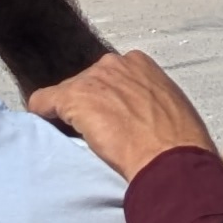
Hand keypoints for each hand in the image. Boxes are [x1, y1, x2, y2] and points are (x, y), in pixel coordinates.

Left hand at [23, 36, 217, 188]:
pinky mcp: (74, 98)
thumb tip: (145, 119)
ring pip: (68, 94)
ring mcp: (94, 79)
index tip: (111, 117)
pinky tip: (44, 125)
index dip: (109, 99)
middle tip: (99, 133)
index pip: (111, 77)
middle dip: (91, 104)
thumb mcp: (171, 110)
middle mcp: (115, 64)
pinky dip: (42, 113)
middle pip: (89, 82)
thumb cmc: (180, 142)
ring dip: (71, 114)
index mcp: (141, 64)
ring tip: (79, 139)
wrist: (170, 159)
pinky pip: (44, 102)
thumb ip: (151, 104)